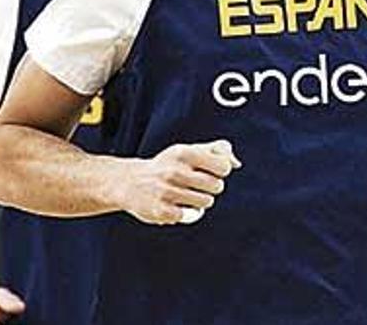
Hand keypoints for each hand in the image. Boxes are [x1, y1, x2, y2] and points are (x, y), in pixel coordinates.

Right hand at [112, 139, 241, 224]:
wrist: (129, 182)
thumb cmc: (167, 165)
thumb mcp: (188, 151)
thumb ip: (216, 151)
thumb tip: (236, 163)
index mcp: (184, 153)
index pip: (223, 167)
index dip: (220, 172)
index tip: (209, 171)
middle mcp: (175, 171)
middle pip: (217, 187)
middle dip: (210, 188)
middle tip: (195, 185)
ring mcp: (167, 192)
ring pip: (206, 203)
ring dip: (200, 202)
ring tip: (185, 195)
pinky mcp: (162, 211)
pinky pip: (191, 216)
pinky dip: (188, 213)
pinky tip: (176, 206)